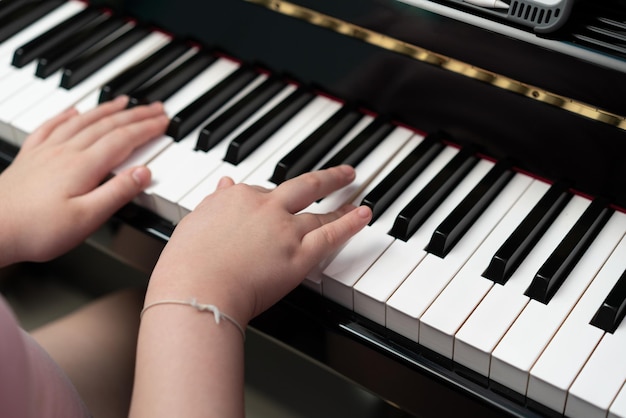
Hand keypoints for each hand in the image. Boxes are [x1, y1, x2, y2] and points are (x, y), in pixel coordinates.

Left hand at [0, 96, 167, 265]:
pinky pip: (51, 126)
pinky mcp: (30, 157)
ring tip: (122, 101)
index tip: (164, 122)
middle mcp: (66, 152)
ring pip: (82, 121)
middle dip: (135, 115)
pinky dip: (66, 115)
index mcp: (83, 166)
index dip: (147, 129)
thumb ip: (117, 193)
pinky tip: (72, 111)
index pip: (123, 140)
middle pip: (107, 125)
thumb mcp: (86, 219)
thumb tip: (144, 173)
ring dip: (106, 109)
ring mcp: (46, 151)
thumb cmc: (36, 229)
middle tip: (154, 107)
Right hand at [146, 165, 371, 325]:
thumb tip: (224, 183)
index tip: (286, 202)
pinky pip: (331, 235)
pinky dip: (351, 223)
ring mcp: (285, 229)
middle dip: (328, 179)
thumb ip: (215, 201)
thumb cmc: (187, 264)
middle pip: (304, 187)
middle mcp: (266, 207)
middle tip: (344, 174)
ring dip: (342, 204)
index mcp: (238, 197)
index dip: (278, 200)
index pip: (266, 193)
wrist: (196, 289)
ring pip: (320, 213)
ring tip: (357, 201)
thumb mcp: (194, 220)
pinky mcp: (299, 254)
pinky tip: (364, 215)